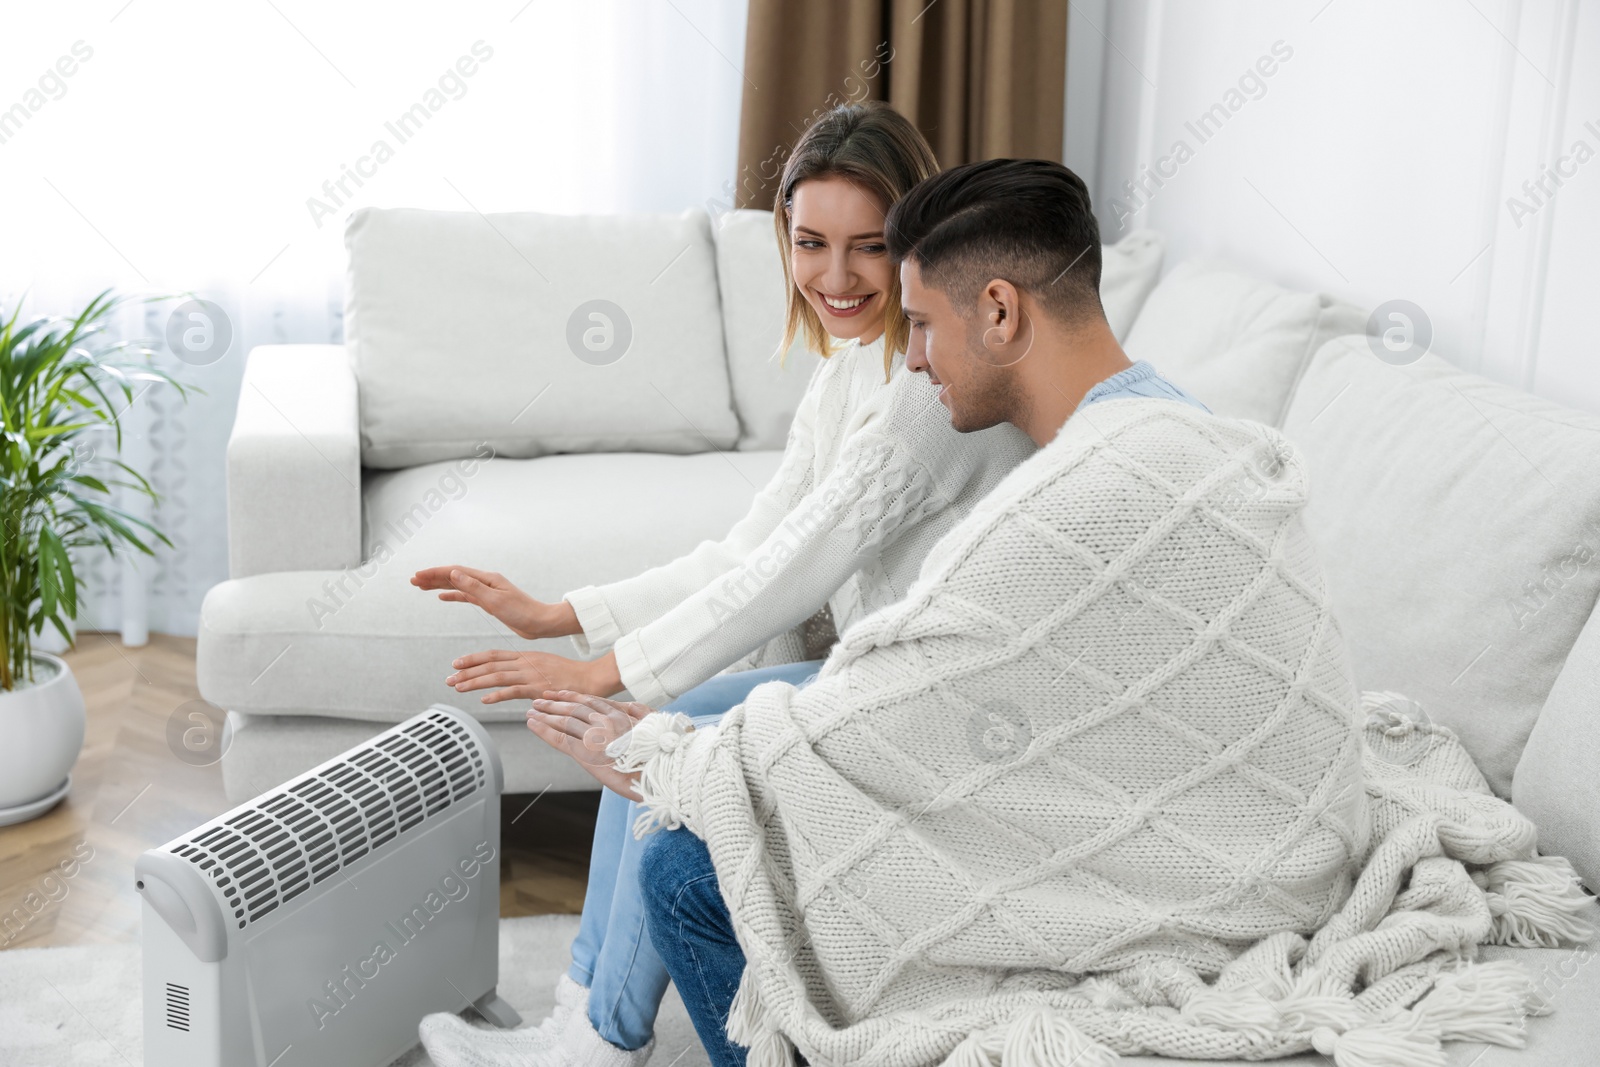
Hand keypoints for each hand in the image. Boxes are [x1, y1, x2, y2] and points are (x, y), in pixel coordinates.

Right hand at [411, 565, 579, 639]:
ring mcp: (487, 591)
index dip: (435, 573)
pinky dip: (453, 595)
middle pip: (454, 576)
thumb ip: (473, 588)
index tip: (417, 576)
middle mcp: (486, 582)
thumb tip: (453, 573)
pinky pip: (466, 596)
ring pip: (458, 585)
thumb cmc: (522, 613)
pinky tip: (442, 597)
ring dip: (440, 585)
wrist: (540, 624)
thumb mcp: (495, 601)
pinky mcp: (490, 602)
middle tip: (413, 580)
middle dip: (433, 577)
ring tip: (421, 586)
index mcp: (487, 579)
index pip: (455, 572)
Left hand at [445, 649, 621, 701]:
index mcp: (525, 656)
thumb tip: (509, 683)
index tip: (456, 663)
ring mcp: (532, 674)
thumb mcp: (544, 667)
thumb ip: (525, 672)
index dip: (474, 659)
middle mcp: (525, 662)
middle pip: (491, 664)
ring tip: (458, 687)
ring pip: (497, 676)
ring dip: (475, 682)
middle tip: (449, 678)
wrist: (590, 678)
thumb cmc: (569, 676)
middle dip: (467, 671)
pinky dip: (498, 695)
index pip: (494, 655)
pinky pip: (514, 691)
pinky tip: (484, 700)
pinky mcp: (539, 688)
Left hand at [526, 690, 655, 796]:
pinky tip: (533, 723)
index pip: (590, 701)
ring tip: (532, 711)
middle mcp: (604, 721)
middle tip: (540, 700)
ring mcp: (593, 735)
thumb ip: (641, 713)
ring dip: (545, 714)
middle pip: (573, 708)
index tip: (560, 693)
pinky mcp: (584, 752)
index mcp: (620, 714)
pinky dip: (543, 729)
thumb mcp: (655, 725)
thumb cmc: (659, 753)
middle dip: (555, 703)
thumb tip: (631, 704)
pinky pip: (558, 738)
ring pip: (563, 720)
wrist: (657, 774)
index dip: (572, 696)